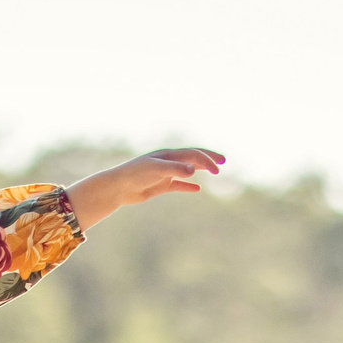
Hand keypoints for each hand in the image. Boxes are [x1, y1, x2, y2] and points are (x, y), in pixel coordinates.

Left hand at [65, 148, 225, 231]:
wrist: (118, 187)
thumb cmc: (135, 174)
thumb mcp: (156, 170)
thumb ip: (175, 169)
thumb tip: (194, 170)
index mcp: (168, 155)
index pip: (193, 154)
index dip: (207, 160)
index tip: (218, 169)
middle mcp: (168, 162)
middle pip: (192, 158)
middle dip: (208, 159)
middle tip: (224, 162)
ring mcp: (165, 174)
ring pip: (187, 170)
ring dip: (200, 169)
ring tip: (215, 171)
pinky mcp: (160, 186)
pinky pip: (178, 185)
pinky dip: (188, 186)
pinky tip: (197, 188)